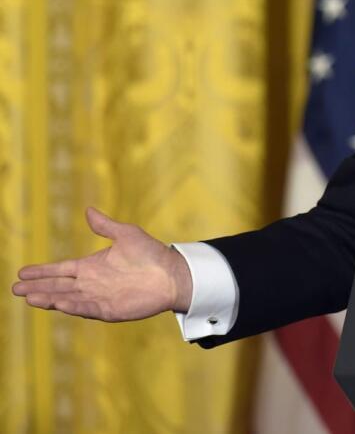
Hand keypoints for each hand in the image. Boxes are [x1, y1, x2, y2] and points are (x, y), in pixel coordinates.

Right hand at [12, 207, 192, 320]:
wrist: (173, 274)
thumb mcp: (127, 235)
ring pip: (68, 299)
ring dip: (50, 298)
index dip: (42, 271)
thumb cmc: (152, 254)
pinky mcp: (110, 310)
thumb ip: (105, 226)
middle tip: (16, 288)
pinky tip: (58, 304)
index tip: (22, 272)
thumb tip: (88, 210)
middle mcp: (92, 284)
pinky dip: (73, 307)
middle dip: (38, 287)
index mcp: (92, 267)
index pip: (61, 270)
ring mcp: (100, 298)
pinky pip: (87, 309)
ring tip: (29, 297)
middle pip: (59, 286)